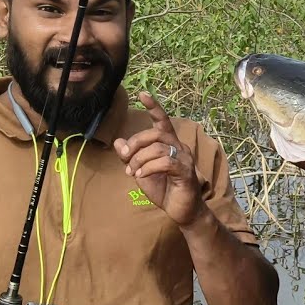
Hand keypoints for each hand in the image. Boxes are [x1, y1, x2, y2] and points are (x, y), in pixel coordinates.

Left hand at [115, 92, 203, 226]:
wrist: (181, 211)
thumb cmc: (165, 189)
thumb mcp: (141, 171)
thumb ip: (131, 157)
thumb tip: (118, 142)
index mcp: (169, 144)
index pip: (162, 121)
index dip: (154, 107)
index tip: (143, 94)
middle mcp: (179, 147)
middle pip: (155, 133)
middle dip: (136, 143)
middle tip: (126, 158)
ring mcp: (184, 159)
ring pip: (158, 148)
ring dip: (139, 160)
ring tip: (133, 172)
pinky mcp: (185, 172)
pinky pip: (164, 162)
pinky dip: (148, 168)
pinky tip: (141, 176)